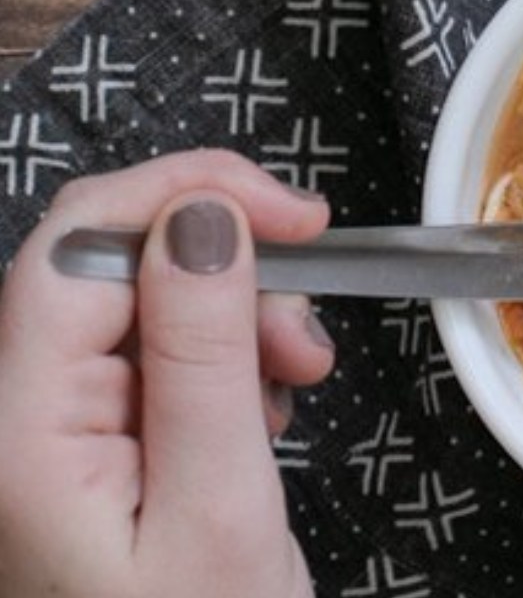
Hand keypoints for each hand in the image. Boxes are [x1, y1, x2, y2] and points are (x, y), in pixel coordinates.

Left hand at [0, 150, 334, 597]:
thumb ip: (202, 355)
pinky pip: (157, 352)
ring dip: (235, 313)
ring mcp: (51, 428)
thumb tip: (205, 216)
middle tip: (309, 316)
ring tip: (299, 376)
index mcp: (20, 432)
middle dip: (223, 260)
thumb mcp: (220, 507)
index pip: (77, 247)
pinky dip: (225, 354)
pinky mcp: (93, 439)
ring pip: (141, 302)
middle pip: (106, 263)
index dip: (188, 199)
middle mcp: (15, 416)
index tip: (298, 218)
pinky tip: (263, 402)